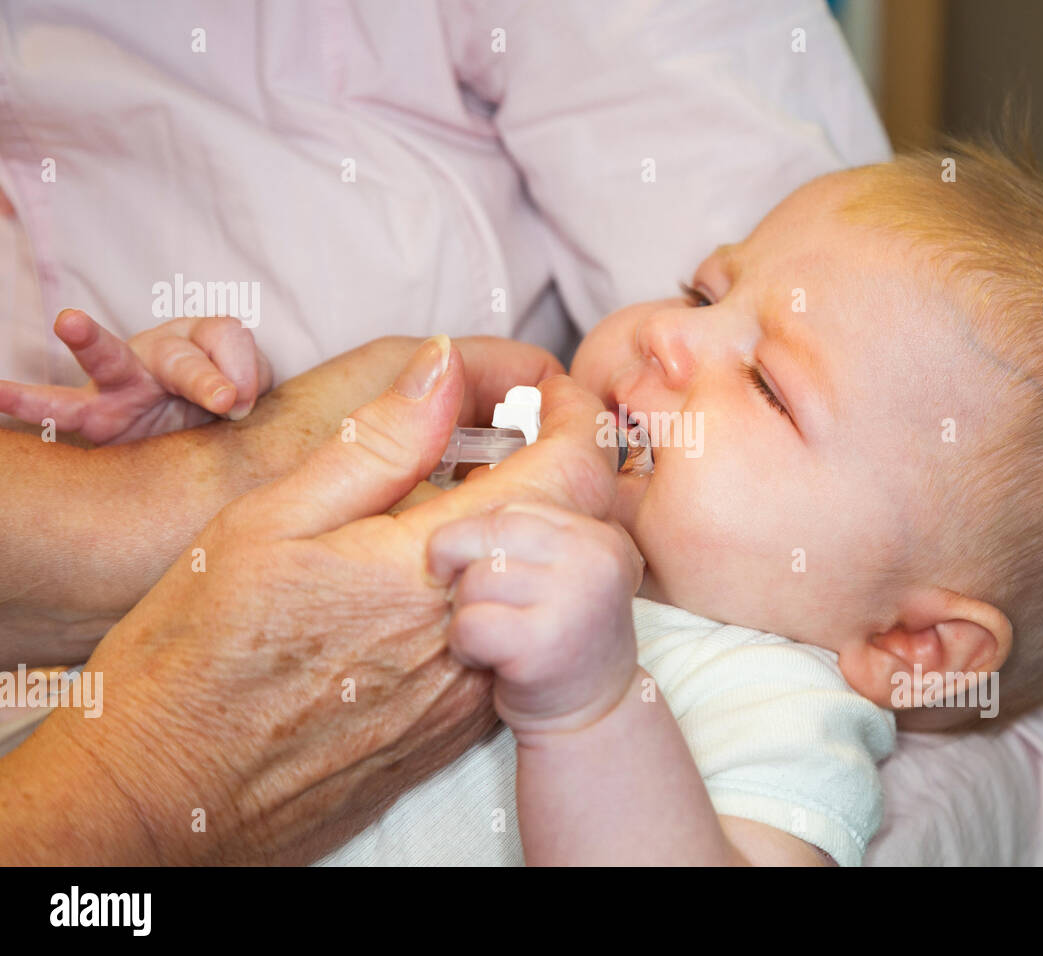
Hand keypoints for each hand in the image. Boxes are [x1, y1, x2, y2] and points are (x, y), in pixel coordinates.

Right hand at [0, 336, 617, 863]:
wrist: (167, 790)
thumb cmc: (196, 650)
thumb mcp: (270, 519)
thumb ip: (377, 441)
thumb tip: (443, 364)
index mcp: (428, 568)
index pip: (568, 475)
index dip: (577, 417)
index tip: (552, 392)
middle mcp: (469, 635)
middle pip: (575, 530)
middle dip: (560, 467)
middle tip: (508, 436)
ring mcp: (469, 692)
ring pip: (547, 587)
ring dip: (529, 531)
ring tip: (460, 502)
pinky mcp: (454, 731)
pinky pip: (514, 640)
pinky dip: (502, 589)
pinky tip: (438, 576)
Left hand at [431, 501, 644, 734]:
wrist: (593, 716)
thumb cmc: (559, 637)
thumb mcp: (560, 571)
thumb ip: (526, 532)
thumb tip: (468, 486)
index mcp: (596, 533)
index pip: (508, 510)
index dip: (476, 539)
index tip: (481, 569)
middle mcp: (594, 557)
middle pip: (484, 533)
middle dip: (461, 569)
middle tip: (477, 603)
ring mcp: (574, 599)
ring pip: (474, 580)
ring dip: (466, 614)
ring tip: (494, 635)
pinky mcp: (544, 644)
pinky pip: (470, 625)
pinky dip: (465, 646)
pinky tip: (488, 658)